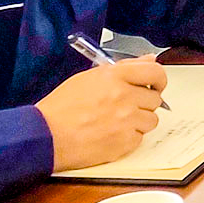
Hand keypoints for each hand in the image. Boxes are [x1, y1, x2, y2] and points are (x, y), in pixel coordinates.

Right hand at [36, 59, 166, 170]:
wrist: (45, 136)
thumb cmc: (60, 108)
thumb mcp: (88, 78)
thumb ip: (123, 68)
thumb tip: (149, 60)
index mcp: (114, 77)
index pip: (155, 72)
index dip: (158, 79)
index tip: (155, 85)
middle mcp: (124, 96)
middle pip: (155, 99)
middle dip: (144, 102)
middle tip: (127, 106)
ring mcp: (126, 121)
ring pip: (151, 120)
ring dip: (139, 121)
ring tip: (117, 122)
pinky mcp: (125, 142)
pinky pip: (139, 138)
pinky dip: (129, 137)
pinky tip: (111, 134)